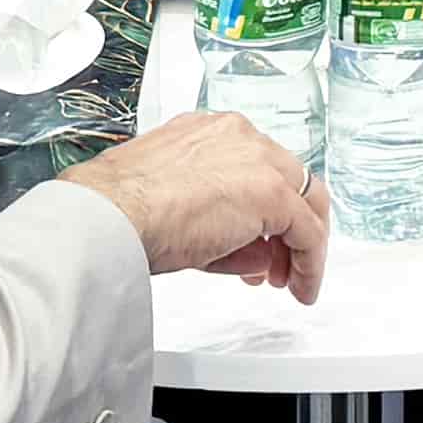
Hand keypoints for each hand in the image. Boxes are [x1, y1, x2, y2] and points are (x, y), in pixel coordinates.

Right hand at [62, 110, 330, 304]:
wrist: (111, 214)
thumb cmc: (123, 210)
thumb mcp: (180, 210)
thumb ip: (226, 226)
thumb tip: (258, 257)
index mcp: (212, 133)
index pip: (259, 168)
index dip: (265, 212)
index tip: (260, 243)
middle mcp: (240, 137)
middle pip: (291, 180)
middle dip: (289, 228)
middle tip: (280, 265)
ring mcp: (259, 160)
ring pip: (306, 202)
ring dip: (302, 247)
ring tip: (291, 281)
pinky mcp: (272, 193)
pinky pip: (308, 232)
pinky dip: (311, 264)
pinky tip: (302, 288)